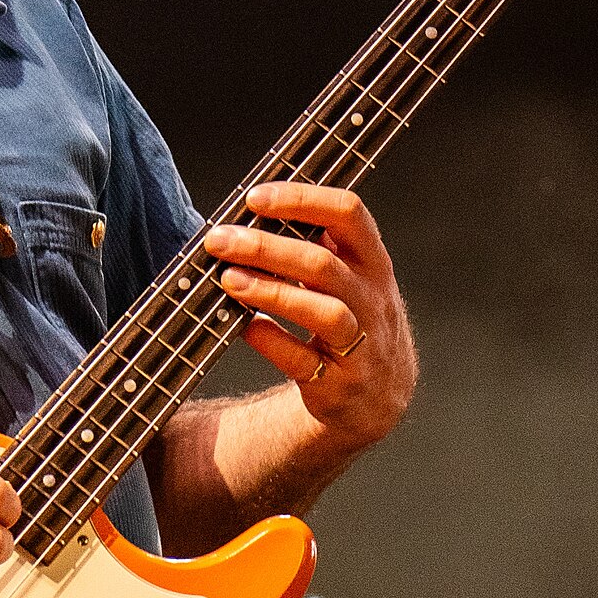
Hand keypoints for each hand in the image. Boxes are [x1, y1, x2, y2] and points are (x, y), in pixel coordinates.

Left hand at [203, 183, 417, 448]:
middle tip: (220, 240)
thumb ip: (318, 245)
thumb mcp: (351, 280)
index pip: (349, 214)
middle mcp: (372, 301)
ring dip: (271, 292)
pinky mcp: (339, 385)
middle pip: (323, 263)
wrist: (377, 399)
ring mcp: (361, 345)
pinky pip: (303, 361)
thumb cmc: (353, 322)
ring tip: (227, 280)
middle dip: (266, 247)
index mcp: (373, 263)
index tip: (254, 198)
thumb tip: (260, 209)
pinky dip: (271, 341)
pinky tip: (245, 327)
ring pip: (322, 312)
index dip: (302, 199)